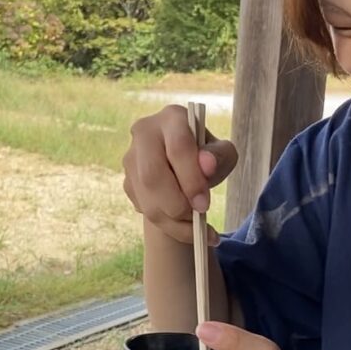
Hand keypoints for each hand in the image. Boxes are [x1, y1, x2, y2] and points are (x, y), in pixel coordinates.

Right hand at [123, 104, 236, 244]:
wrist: (184, 169)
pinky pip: (145, 210)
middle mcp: (144, 134)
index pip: (178, 147)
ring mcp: (131, 159)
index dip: (191, 179)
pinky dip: (168, 226)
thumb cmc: (207, 157)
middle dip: (177, 204)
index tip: (204, 204)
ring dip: (173, 222)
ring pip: (146, 199)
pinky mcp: (127, 182)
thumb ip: (220, 156)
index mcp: (172, 118)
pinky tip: (186, 227)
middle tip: (199, 217)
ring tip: (199, 231)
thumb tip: (206, 165)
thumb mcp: (223, 154)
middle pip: (152, 175)